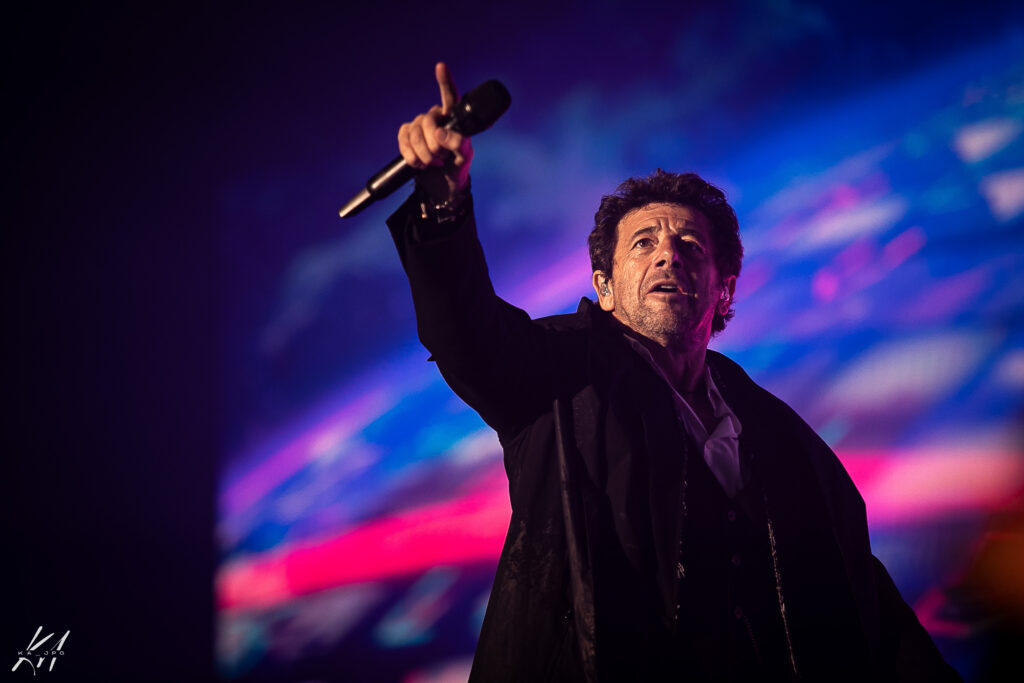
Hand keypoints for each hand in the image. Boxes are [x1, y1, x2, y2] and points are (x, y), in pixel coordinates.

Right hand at [397, 62, 473, 201]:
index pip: (449, 97)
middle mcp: (434, 117)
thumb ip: (459, 144)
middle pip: (428, 122)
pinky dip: (412, 156)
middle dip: (434, 145)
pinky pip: (404, 141)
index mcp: (453, 118)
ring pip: (415, 134)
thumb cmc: (457, 167)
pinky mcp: (405, 136)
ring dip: (425, 155)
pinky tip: (420, 163)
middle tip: (442, 157)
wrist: (441, 185)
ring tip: (434, 163)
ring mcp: (418, 125)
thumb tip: (440, 135)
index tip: (441, 66)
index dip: (444, 81)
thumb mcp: (465, 156)